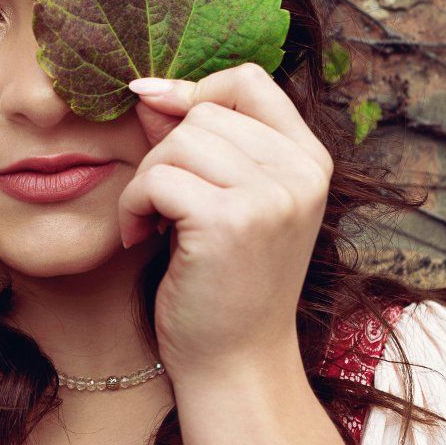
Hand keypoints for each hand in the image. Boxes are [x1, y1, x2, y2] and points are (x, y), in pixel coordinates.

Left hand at [117, 62, 332, 382]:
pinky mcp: (230, 222)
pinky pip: (156, 177)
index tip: (161, 121)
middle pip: (202, 112)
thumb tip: (150, 88)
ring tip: (154, 223)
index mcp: (311, 160)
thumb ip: (200, 140)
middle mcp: (302, 173)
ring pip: (176, 142)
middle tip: (163, 205)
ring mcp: (271, 197)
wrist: (236, 364)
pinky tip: (142, 238)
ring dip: (146, 181)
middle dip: (165, 153)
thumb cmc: (226, 284)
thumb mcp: (229, 201)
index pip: (249, 80)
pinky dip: (134, 205)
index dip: (197, 91)